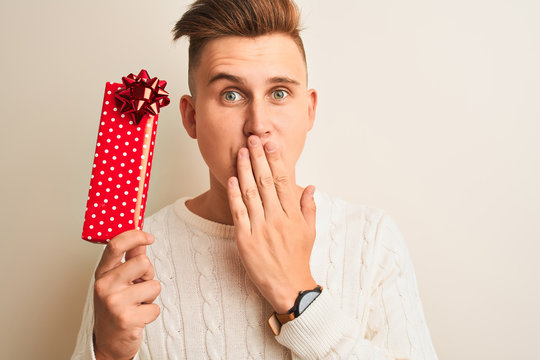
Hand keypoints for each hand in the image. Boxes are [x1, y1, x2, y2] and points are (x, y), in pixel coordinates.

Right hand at [93, 230, 160, 359]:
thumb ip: (130, 259)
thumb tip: (141, 241)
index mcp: (102, 273)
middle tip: (138, 288)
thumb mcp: (118, 281)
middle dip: (148, 275)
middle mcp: (105, 286)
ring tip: (137, 305)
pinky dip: (151, 313)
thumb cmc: (115, 308)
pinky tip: (138, 318)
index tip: (149, 237)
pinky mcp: (126, 319)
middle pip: (143, 262)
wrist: (108, 343)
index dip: (135, 235)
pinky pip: (155, 307)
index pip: (116, 245)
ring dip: (150, 297)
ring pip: (154, 285)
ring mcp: (114, 303)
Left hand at [226, 135, 316, 313]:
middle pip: (266, 182)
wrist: (289, 286)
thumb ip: (309, 207)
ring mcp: (261, 228)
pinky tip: (232, 179)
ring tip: (240, 152)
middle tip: (252, 139)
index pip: (283, 181)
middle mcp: (277, 218)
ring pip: (251, 193)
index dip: (276, 161)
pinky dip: (235, 195)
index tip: (270, 144)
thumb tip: (310, 186)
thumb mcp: (310, 231)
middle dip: (258, 158)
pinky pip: (239, 213)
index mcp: (293, 215)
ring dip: (245, 170)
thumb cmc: (298, 258)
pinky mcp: (245, 240)